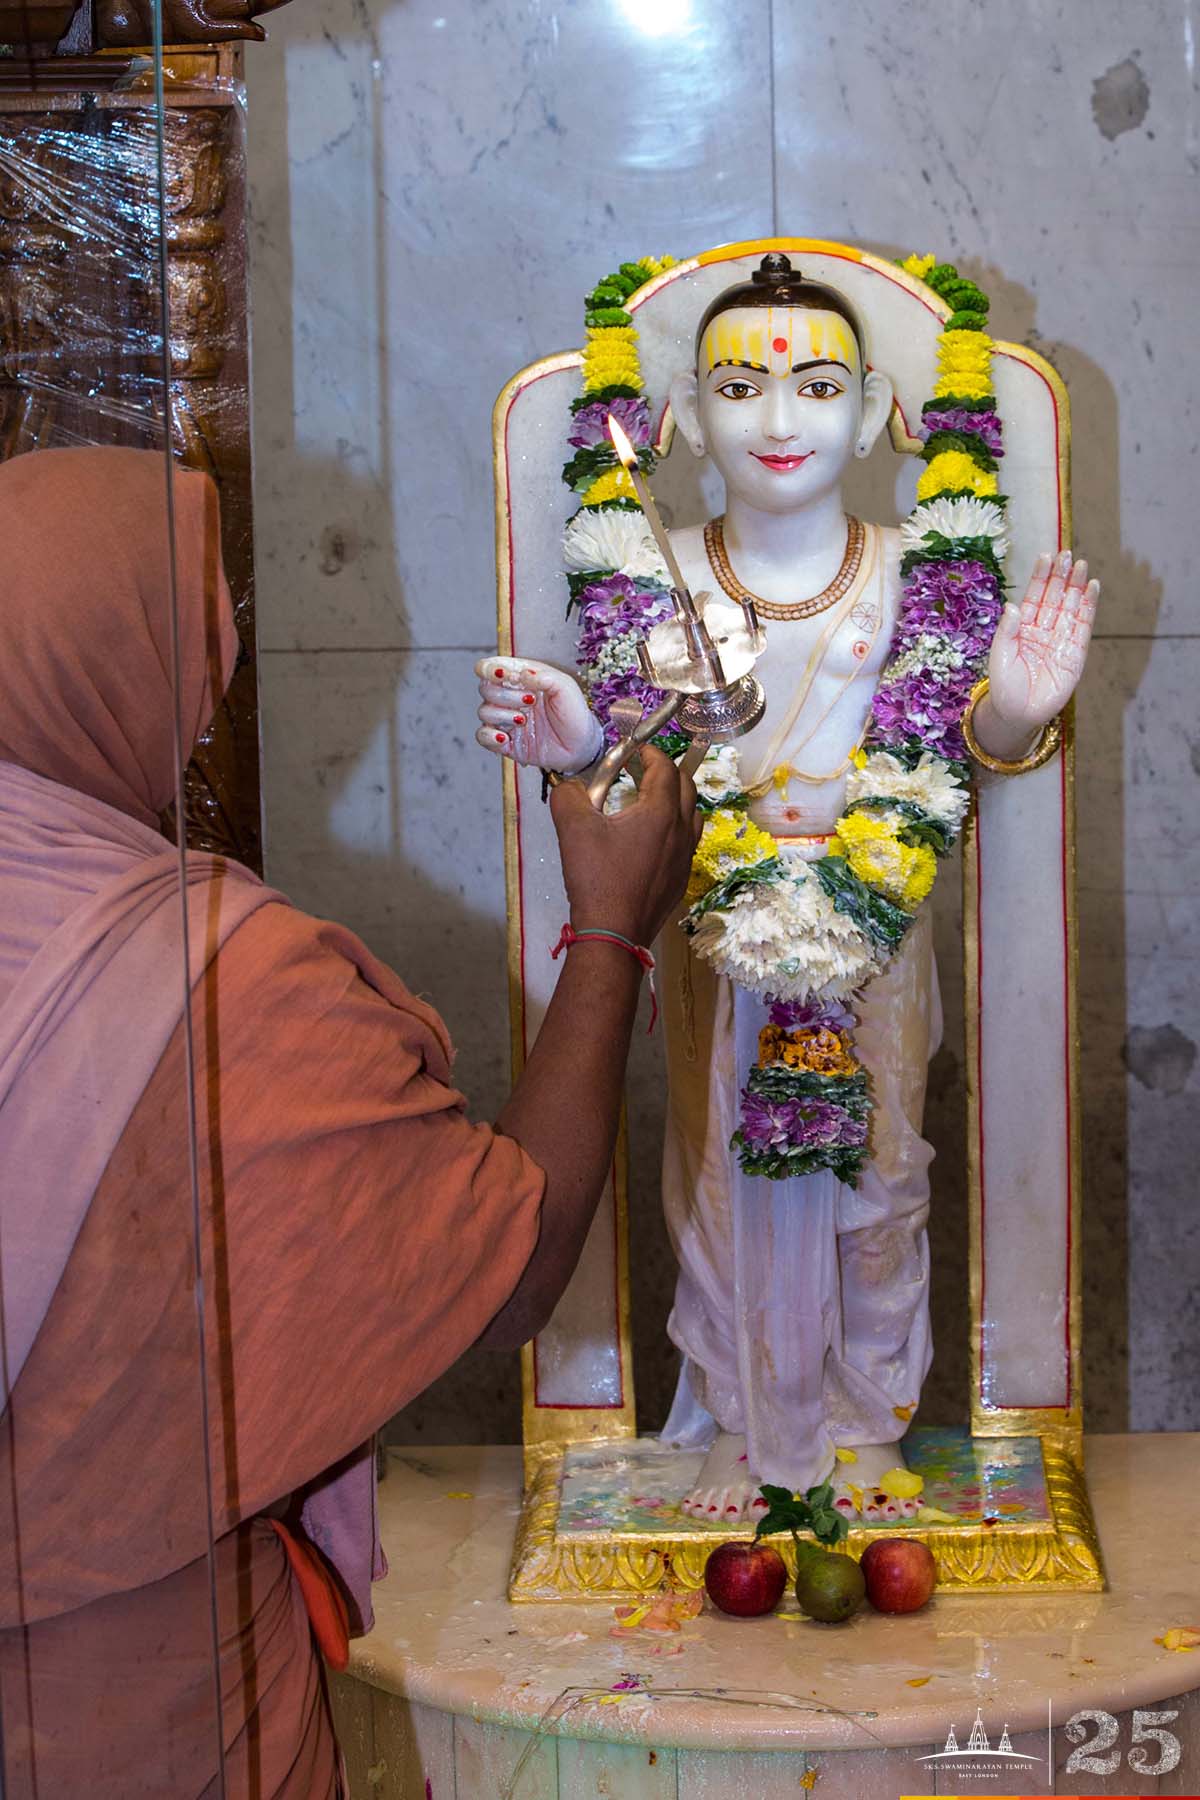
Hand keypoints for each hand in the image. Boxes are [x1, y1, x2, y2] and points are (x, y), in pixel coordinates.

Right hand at [474, 656, 602, 772]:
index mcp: (521, 678)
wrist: (581, 746)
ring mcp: (506, 719)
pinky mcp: (504, 741)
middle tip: (530, 701)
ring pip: (483, 712)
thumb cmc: (574, 713)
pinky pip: (483, 736)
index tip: (502, 675)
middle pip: (485, 689)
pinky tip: (506, 738)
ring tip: (524, 720)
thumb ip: (544, 677)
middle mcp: (510, 697)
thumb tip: (522, 674)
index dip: (489, 668)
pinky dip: (490, 737)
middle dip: (505, 695)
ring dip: (502, 715)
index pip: (491, 667)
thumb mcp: (565, 688)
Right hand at [550, 745, 701, 945]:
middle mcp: (681, 831)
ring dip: (676, 799)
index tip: (633, 750)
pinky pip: (687, 841)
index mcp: (660, 813)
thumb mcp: (573, 829)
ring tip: (650, 801)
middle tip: (640, 770)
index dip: (649, 752)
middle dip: (665, 771)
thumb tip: (570, 785)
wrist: (613, 932)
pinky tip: (652, 838)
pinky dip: (675, 827)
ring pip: (692, 814)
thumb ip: (568, 795)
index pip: (664, 768)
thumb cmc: (596, 879)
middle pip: (686, 786)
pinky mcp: (680, 878)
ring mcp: (685, 857)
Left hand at [986, 550, 1099, 732]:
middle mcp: (1043, 631)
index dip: (1041, 577)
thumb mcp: (1000, 657)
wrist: (1018, 715)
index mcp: (1023, 629)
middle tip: (1067, 555)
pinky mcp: (1075, 654)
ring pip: (1070, 608)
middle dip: (1061, 576)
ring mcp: (1060, 641)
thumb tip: (1013, 606)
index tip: (1046, 556)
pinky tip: (1092, 588)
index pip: (1034, 597)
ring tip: (1081, 565)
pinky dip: (1088, 607)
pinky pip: (1083, 627)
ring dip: (1076, 587)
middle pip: (1054, 597)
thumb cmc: (1004, 688)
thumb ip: (1007, 632)